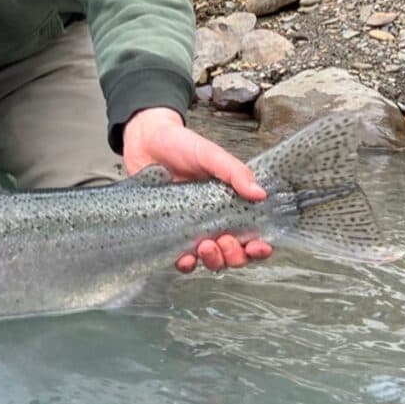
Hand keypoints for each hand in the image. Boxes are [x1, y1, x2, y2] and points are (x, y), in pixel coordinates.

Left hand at [122, 107, 272, 273]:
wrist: (145, 140)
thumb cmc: (180, 144)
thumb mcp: (209, 154)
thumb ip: (233, 172)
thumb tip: (260, 193)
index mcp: (229, 204)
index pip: (252, 234)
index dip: (258, 246)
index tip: (258, 246)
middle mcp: (213, 220)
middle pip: (233, 253)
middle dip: (234, 255)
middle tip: (225, 241)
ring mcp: (190, 228)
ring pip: (209, 259)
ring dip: (212, 260)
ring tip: (206, 246)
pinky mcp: (168, 232)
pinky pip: (180, 257)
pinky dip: (186, 263)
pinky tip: (185, 258)